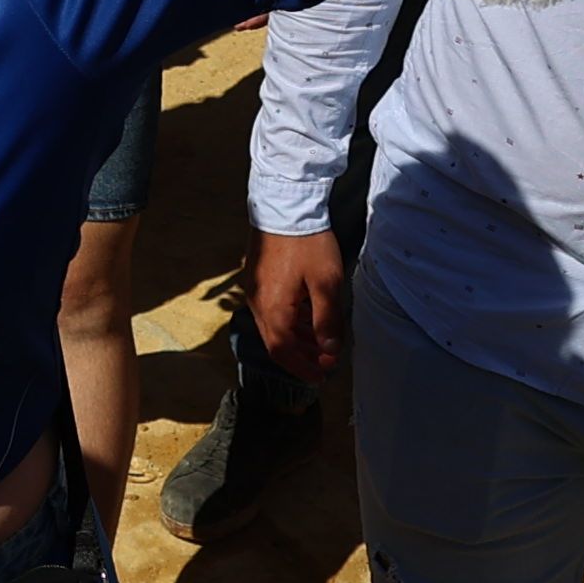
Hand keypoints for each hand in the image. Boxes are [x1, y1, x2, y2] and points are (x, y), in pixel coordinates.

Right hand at [247, 227, 347, 383]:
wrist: (285, 206)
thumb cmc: (307, 243)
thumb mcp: (326, 283)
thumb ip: (327, 321)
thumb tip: (329, 351)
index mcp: (273, 309)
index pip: (284, 352)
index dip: (303, 368)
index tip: (322, 376)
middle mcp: (258, 304)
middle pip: (276, 343)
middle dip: (301, 357)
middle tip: (324, 363)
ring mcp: (254, 291)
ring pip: (273, 327)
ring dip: (295, 339)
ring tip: (319, 343)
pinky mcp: (257, 279)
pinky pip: (270, 311)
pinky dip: (288, 321)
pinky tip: (306, 317)